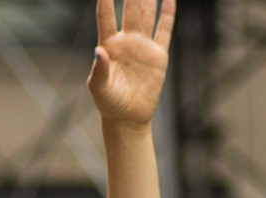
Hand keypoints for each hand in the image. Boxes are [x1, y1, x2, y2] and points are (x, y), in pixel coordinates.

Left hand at [88, 0, 174, 127]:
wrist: (128, 117)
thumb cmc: (109, 103)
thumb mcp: (99, 88)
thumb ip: (98, 69)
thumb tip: (97, 51)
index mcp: (109, 45)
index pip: (105, 16)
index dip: (104, 0)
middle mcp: (126, 40)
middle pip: (130, 8)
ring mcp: (143, 46)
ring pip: (147, 14)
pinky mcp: (158, 55)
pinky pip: (164, 30)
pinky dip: (167, 14)